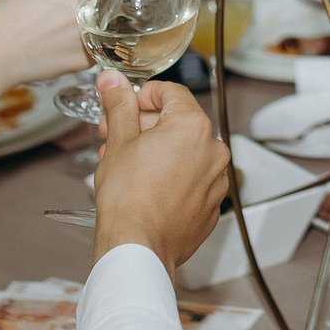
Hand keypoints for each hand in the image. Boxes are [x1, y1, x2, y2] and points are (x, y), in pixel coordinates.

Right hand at [91, 73, 229, 269]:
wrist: (138, 247)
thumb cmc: (129, 199)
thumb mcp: (119, 141)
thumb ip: (119, 105)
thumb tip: (113, 82)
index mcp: (193, 127)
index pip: (172, 92)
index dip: (145, 95)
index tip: (128, 104)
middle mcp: (213, 151)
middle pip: (179, 122)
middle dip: (145, 125)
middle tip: (116, 133)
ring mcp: (216, 180)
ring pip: (185, 152)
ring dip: (157, 150)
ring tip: (126, 162)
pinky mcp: (211, 206)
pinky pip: (192, 180)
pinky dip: (172, 176)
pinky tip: (146, 186)